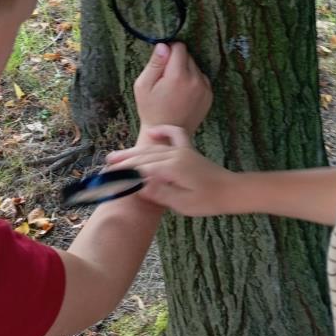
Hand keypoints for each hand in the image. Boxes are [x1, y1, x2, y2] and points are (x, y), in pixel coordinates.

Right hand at [106, 125, 233, 216]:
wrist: (230, 191)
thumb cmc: (208, 201)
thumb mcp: (182, 203)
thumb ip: (160, 193)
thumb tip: (138, 186)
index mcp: (172, 168)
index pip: (141, 169)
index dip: (123, 173)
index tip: (107, 177)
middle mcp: (175, 155)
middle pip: (143, 157)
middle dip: (123, 161)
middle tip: (105, 167)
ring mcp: (182, 150)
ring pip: (152, 148)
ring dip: (134, 151)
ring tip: (115, 155)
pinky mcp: (188, 150)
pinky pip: (174, 134)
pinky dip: (162, 132)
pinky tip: (151, 133)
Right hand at [134, 42, 211, 135]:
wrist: (166, 134)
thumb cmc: (151, 109)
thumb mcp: (143, 85)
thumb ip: (154, 63)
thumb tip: (163, 45)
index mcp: (178, 76)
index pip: (179, 47)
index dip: (169, 51)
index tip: (162, 61)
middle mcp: (195, 80)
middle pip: (188, 56)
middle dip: (176, 62)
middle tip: (165, 79)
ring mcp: (204, 88)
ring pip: (195, 67)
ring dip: (185, 71)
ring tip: (174, 88)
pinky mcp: (209, 95)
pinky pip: (201, 78)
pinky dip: (193, 81)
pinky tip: (182, 94)